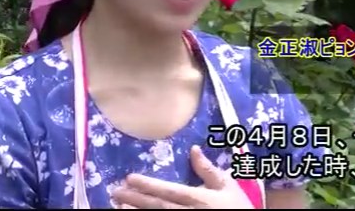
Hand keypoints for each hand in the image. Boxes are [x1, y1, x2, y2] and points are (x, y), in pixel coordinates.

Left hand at [111, 145, 254, 208]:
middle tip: (116, 191)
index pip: (171, 191)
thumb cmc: (238, 207)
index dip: (149, 185)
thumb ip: (209, 170)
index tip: (130, 178)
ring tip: (119, 206)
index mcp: (201, 198)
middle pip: (159, 206)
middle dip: (137, 199)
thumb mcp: (228, 185)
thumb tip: (194, 149)